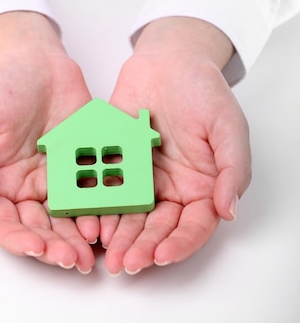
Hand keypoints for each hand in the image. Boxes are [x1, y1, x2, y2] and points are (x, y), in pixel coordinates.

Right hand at [0, 11, 97, 272]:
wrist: (37, 58)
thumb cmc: (0, 86)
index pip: (4, 224)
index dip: (19, 240)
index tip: (38, 247)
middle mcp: (28, 186)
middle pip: (40, 228)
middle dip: (56, 247)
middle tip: (76, 259)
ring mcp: (58, 176)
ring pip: (69, 217)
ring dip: (80, 236)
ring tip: (95, 248)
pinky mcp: (84, 162)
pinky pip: (94, 189)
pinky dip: (102, 207)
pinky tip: (110, 217)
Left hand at [101, 17, 250, 274]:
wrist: (169, 60)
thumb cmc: (204, 90)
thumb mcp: (229, 128)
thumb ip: (232, 170)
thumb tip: (229, 211)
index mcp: (202, 185)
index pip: (193, 226)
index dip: (179, 244)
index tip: (161, 255)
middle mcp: (171, 186)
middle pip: (158, 227)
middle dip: (142, 247)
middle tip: (125, 263)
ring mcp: (142, 175)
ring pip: (130, 214)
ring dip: (119, 234)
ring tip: (105, 250)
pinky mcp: (118, 159)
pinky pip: (107, 186)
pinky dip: (99, 203)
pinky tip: (90, 216)